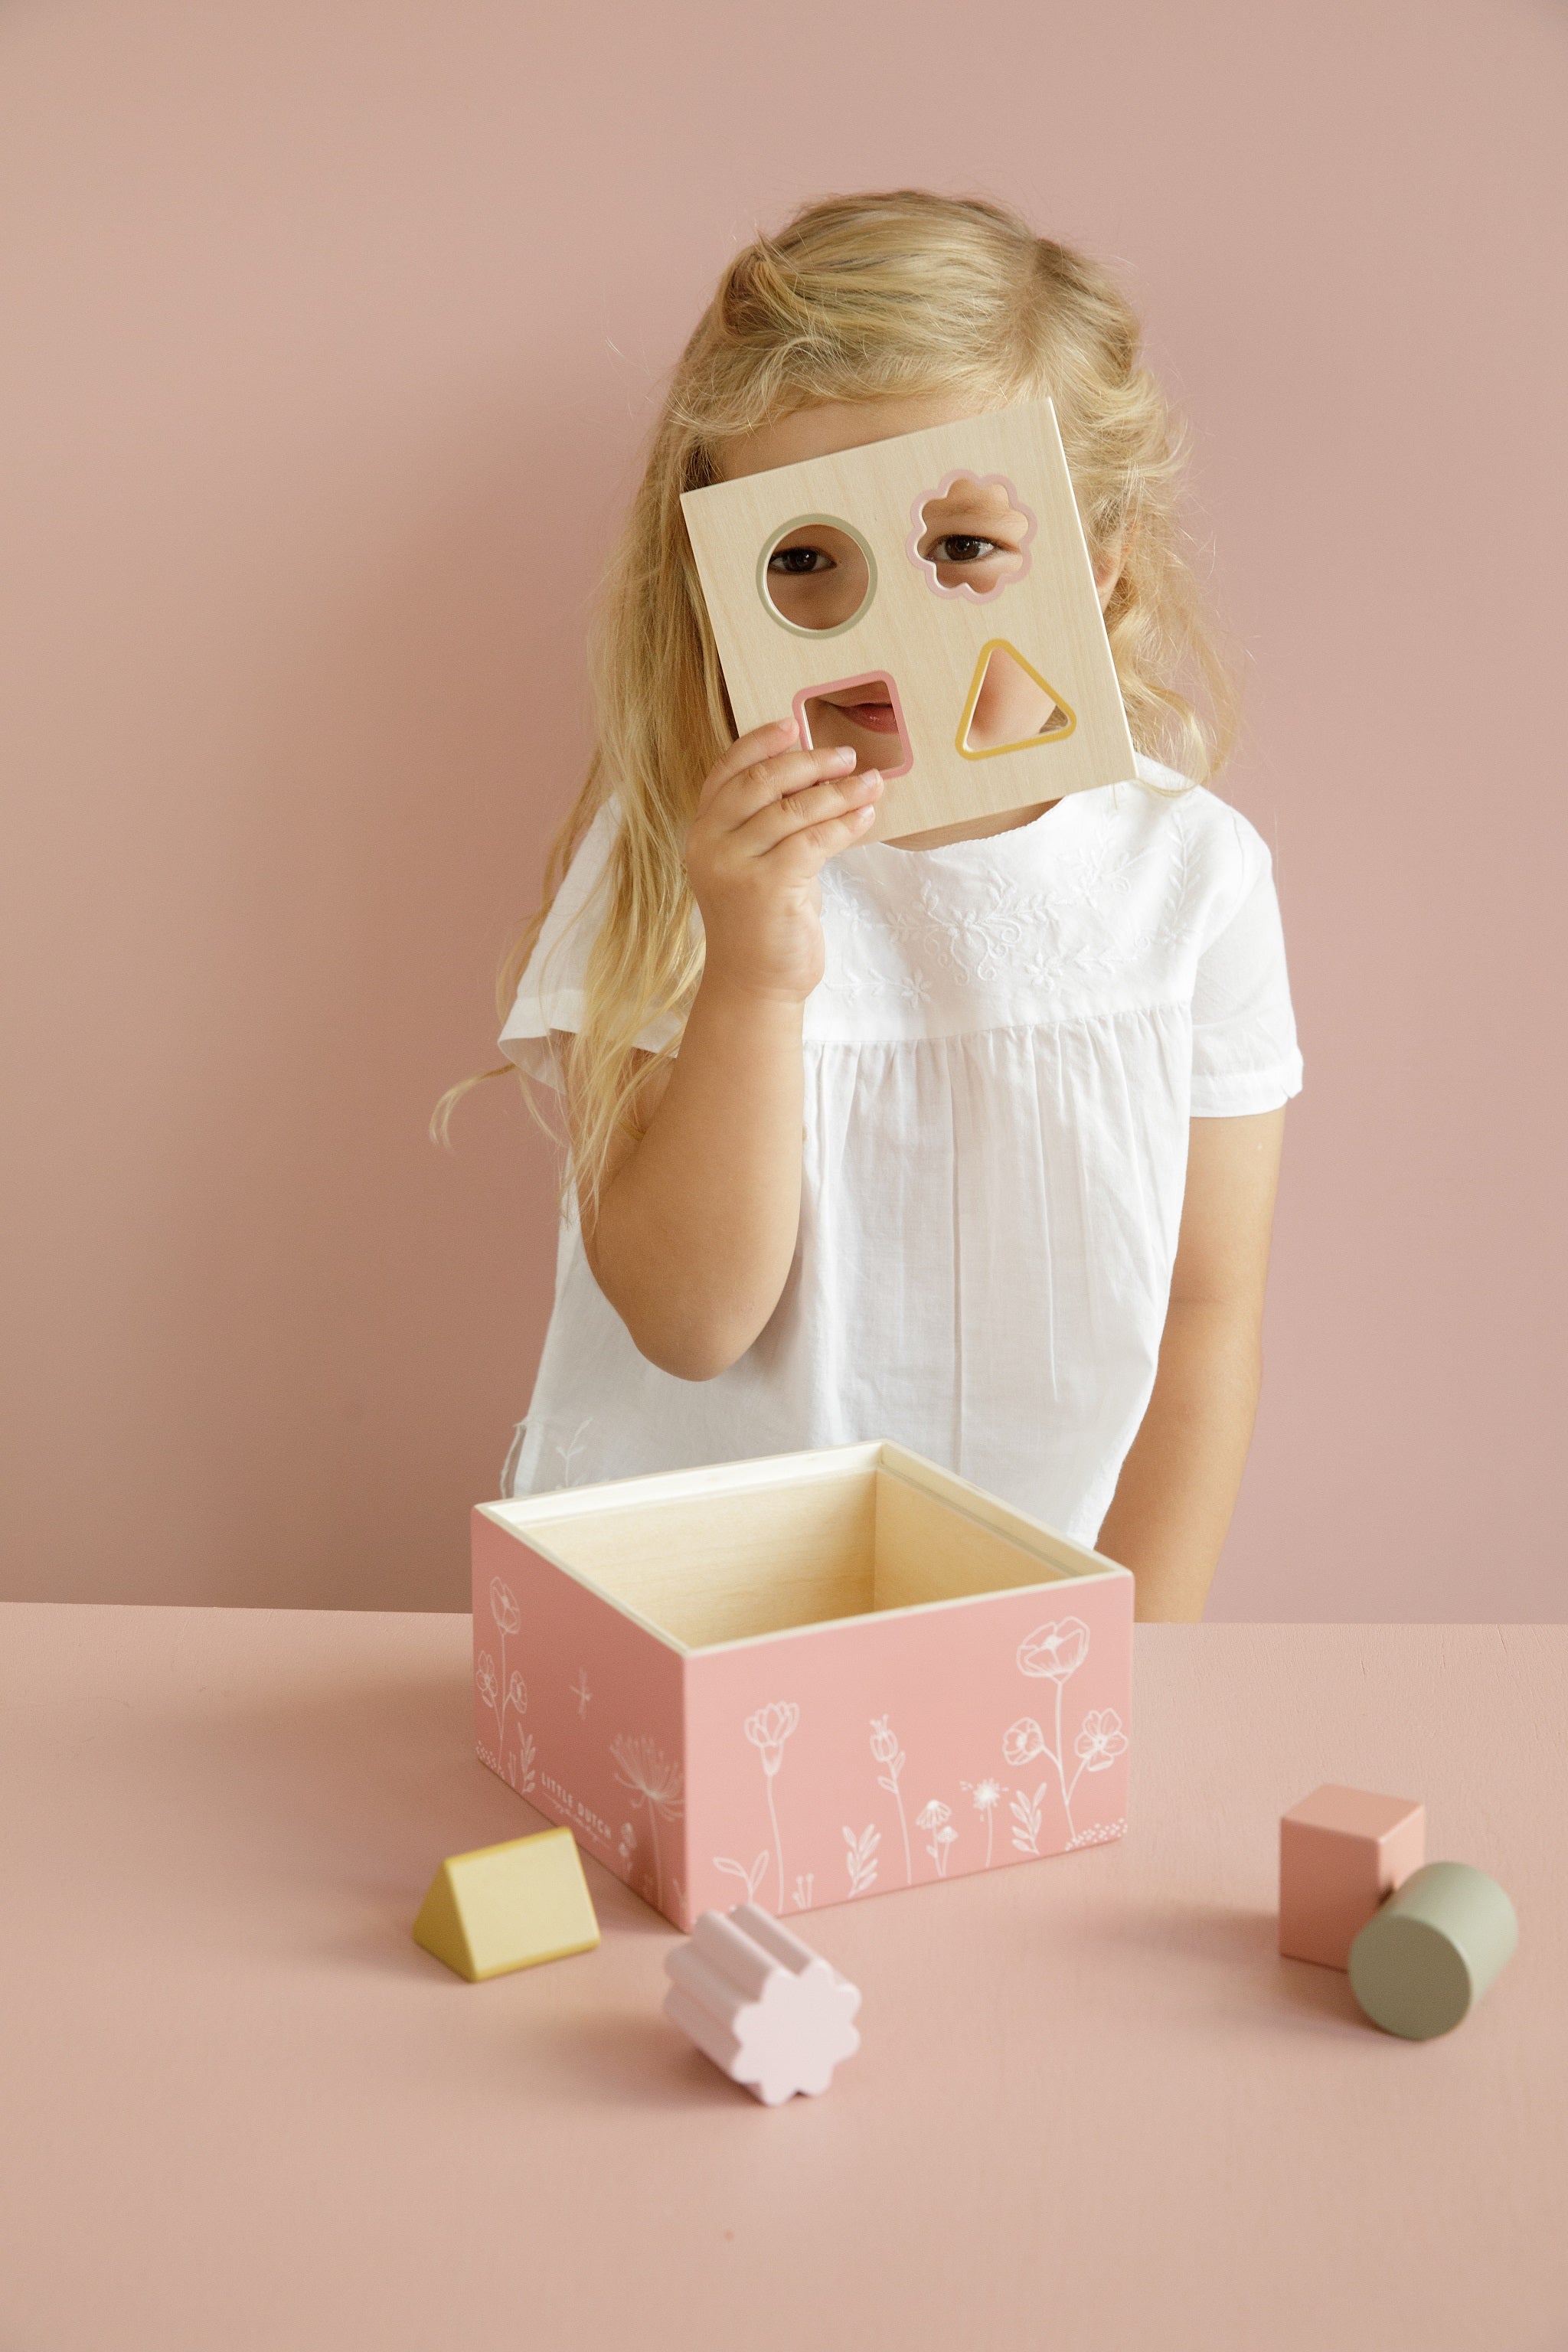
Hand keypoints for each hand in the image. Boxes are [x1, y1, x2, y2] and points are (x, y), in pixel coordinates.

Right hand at [684, 718, 882, 1004]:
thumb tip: (817, 772)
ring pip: (792, 810)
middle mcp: (711, 845)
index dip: (759, 742)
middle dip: (808, 762)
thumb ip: (771, 820)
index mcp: (704, 832)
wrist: (755, 984)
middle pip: (760, 782)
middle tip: (847, 755)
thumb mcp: (758, 860)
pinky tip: (867, 815)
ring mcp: (735, 868)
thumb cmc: (763, 920)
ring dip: (839, 792)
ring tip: (872, 781)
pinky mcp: (766, 890)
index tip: (793, 723)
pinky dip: (844, 824)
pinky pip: (813, 842)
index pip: (727, 771)